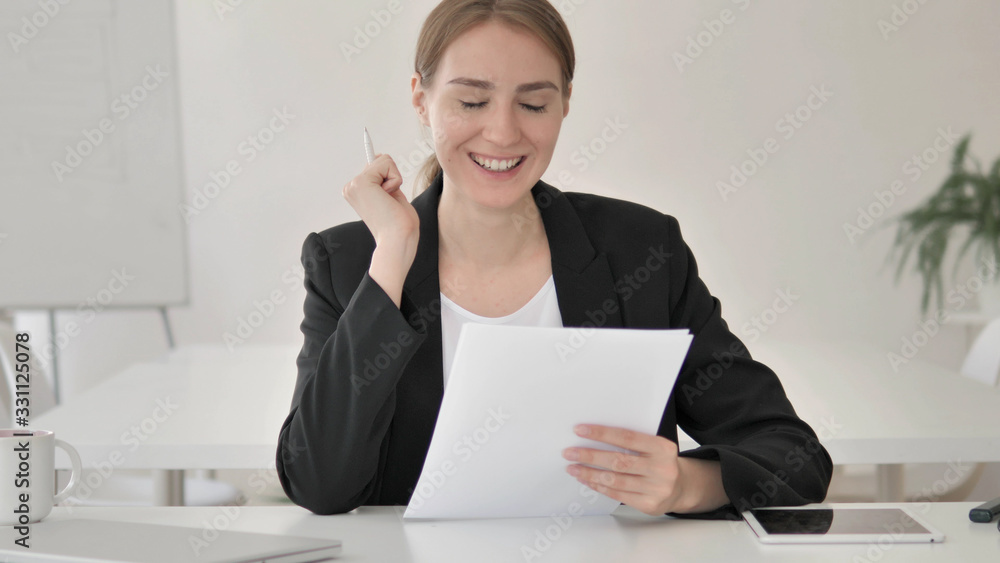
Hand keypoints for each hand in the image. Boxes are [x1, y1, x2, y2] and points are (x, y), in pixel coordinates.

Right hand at [342, 154, 418, 249]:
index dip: (389, 178)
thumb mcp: (393, 195)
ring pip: (384, 160)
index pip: (376, 168)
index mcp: (356, 192)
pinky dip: (395, 179)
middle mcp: (351, 187)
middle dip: (393, 178)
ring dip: (395, 179)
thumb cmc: (400, 224)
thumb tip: (381, 157)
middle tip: (389, 202)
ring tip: (389, 201)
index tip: (387, 198)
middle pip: (381, 160)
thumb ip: (386, 179)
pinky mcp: (361, 182)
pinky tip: (388, 197)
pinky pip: (387, 163)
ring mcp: (354, 185)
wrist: (398, 240)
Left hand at [562, 424, 727, 515]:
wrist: (681, 487)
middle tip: (569, 452)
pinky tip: (587, 479)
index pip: (627, 437)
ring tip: (573, 467)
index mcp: (662, 448)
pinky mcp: (649, 504)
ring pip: (615, 480)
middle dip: (590, 456)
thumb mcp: (653, 447)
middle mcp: (661, 468)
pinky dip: (598, 486)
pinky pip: (618, 494)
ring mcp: (656, 488)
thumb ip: (631, 442)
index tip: (580, 430)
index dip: (602, 433)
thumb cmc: (659, 462)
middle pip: (618, 461)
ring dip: (589, 473)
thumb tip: (593, 436)